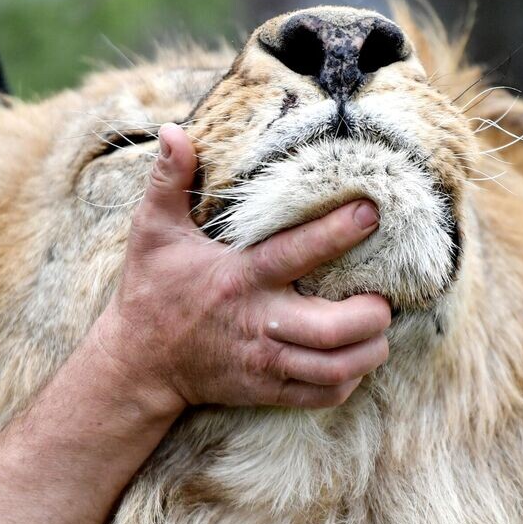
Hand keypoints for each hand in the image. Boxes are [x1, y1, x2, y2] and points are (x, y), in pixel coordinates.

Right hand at [92, 123, 390, 413]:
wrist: (138, 364)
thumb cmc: (151, 291)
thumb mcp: (152, 232)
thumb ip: (168, 181)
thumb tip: (174, 130)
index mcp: (238, 278)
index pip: (296, 254)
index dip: (337, 233)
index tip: (371, 213)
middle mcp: (258, 323)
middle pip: (333, 330)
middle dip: (371, 315)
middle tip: (384, 296)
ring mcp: (265, 362)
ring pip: (336, 368)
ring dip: (369, 350)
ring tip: (379, 327)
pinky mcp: (267, 390)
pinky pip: (323, 394)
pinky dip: (349, 379)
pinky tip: (354, 358)